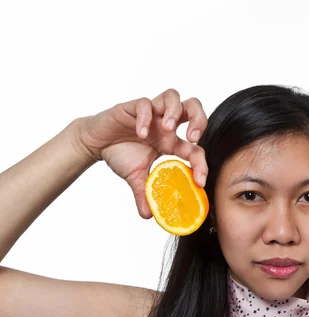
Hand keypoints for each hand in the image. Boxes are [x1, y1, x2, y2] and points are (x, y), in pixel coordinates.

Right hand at [74, 89, 207, 218]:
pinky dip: (146, 117)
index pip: (195, 148)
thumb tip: (148, 217)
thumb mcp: (135, 178)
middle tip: (192, 137)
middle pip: (193, 107)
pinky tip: (141, 133)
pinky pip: (144, 103)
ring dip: (174, 112)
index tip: (200, 181)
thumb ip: (144, 194)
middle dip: (199, 119)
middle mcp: (165, 124)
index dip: (201, 164)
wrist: (96, 142)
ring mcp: (151, 113)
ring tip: (168, 129)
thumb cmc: (120, 154)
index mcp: (172, 141)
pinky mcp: (133, 106)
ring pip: (173, 96)